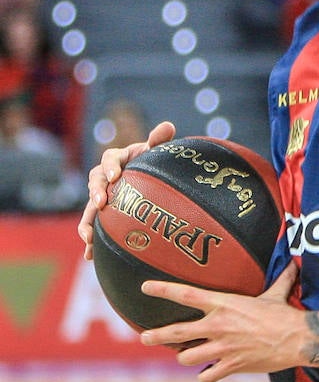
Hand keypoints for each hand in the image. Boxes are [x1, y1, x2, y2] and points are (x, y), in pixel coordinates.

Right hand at [78, 119, 176, 259]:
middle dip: (96, 193)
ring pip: (89, 208)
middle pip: (95, 182)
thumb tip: (168, 126)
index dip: (110, 167)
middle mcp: (106, 177)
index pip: (110, 159)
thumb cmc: (153, 163)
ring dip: (87, 221)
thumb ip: (159, 140)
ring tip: (88, 237)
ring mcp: (103, 196)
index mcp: (118, 159)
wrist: (151, 180)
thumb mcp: (156, 152)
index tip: (116, 176)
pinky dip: (90, 240)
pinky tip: (89, 256)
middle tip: (101, 204)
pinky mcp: (103, 214)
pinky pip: (93, 226)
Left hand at [138, 263, 310, 381]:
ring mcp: (223, 347)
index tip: (145, 288)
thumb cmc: (285, 315)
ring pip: (187, 357)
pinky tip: (208, 373)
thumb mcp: (277, 294)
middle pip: (176, 332)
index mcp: (225, 304)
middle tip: (144, 337)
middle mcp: (218, 325)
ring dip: (186, 357)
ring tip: (187, 355)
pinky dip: (206, 375)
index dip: (163, 290)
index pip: (187, 295)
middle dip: (155, 336)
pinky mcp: (231, 365)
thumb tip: (294, 264)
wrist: (298, 339)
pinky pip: (206, 376)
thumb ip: (280, 279)